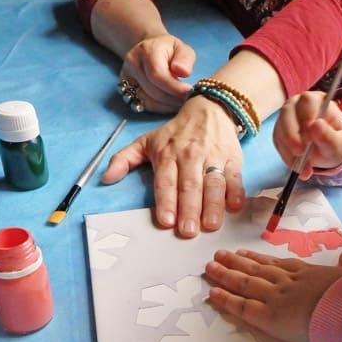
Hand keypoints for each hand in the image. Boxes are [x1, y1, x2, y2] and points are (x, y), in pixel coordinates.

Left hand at [102, 96, 244, 235]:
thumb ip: (124, 159)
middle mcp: (190, 156)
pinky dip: (236, 192)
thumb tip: (106, 179)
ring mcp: (213, 157)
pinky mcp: (232, 159)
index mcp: (167, 155)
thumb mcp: (146, 141)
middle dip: (189, 209)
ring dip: (213, 205)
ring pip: (213, 183)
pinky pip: (235, 177)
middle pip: (190, 186)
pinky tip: (234, 206)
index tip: (166, 221)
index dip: (166, 201)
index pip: (166, 182)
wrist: (210, 110)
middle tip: (188, 231)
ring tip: (211, 225)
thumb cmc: (176, 133)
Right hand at [120, 33, 195, 112]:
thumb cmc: (170, 50)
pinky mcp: (125, 88)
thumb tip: (184, 72)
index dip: (174, 87)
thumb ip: (185, 60)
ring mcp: (126, 77)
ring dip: (167, 106)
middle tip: (189, 100)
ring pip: (147, 101)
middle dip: (173, 99)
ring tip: (181, 102)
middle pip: (153, 90)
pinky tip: (170, 105)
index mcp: (146, 50)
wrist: (150, 48)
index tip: (189, 92)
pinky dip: (159, 108)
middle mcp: (132, 63)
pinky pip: (142, 104)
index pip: (157, 74)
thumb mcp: (182, 49)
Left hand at [205, 249, 341, 341]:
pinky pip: (243, 307)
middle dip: (236, 262)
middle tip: (219, 256)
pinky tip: (213, 293)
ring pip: (245, 283)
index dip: (259, 259)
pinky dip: (227, 299)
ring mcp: (276, 297)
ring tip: (210, 267)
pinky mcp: (269, 317)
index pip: (278, 264)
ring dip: (226, 274)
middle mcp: (288, 281)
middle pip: (256, 270)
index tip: (245, 253)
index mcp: (307, 272)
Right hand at [273, 91, 341, 179]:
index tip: (310, 136)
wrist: (327, 152)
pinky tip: (298, 166)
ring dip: (289, 150)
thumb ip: (328, 135)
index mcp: (317, 100)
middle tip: (300, 153)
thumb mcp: (338, 143)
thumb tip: (315, 124)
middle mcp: (298, 104)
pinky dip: (287, 157)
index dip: (307, 116)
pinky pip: (278, 142)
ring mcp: (286, 117)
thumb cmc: (335, 142)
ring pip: (280, 129)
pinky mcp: (280, 132)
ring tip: (304, 167)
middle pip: (287, 112)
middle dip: (292, 134)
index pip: (308, 101)